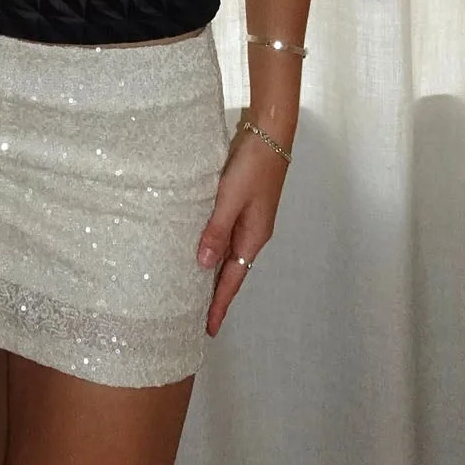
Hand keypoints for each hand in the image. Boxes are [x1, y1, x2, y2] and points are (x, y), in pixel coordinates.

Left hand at [196, 130, 289, 337]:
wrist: (270, 135)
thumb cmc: (252, 167)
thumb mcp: (231, 199)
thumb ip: (217, 230)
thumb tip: (203, 265)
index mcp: (253, 237)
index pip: (233, 280)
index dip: (219, 304)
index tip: (208, 329)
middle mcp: (253, 233)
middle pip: (232, 272)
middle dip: (216, 295)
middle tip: (197, 318)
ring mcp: (250, 220)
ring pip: (228, 254)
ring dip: (214, 274)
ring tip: (195, 291)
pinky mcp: (243, 206)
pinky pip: (226, 237)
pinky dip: (215, 250)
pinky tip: (201, 250)